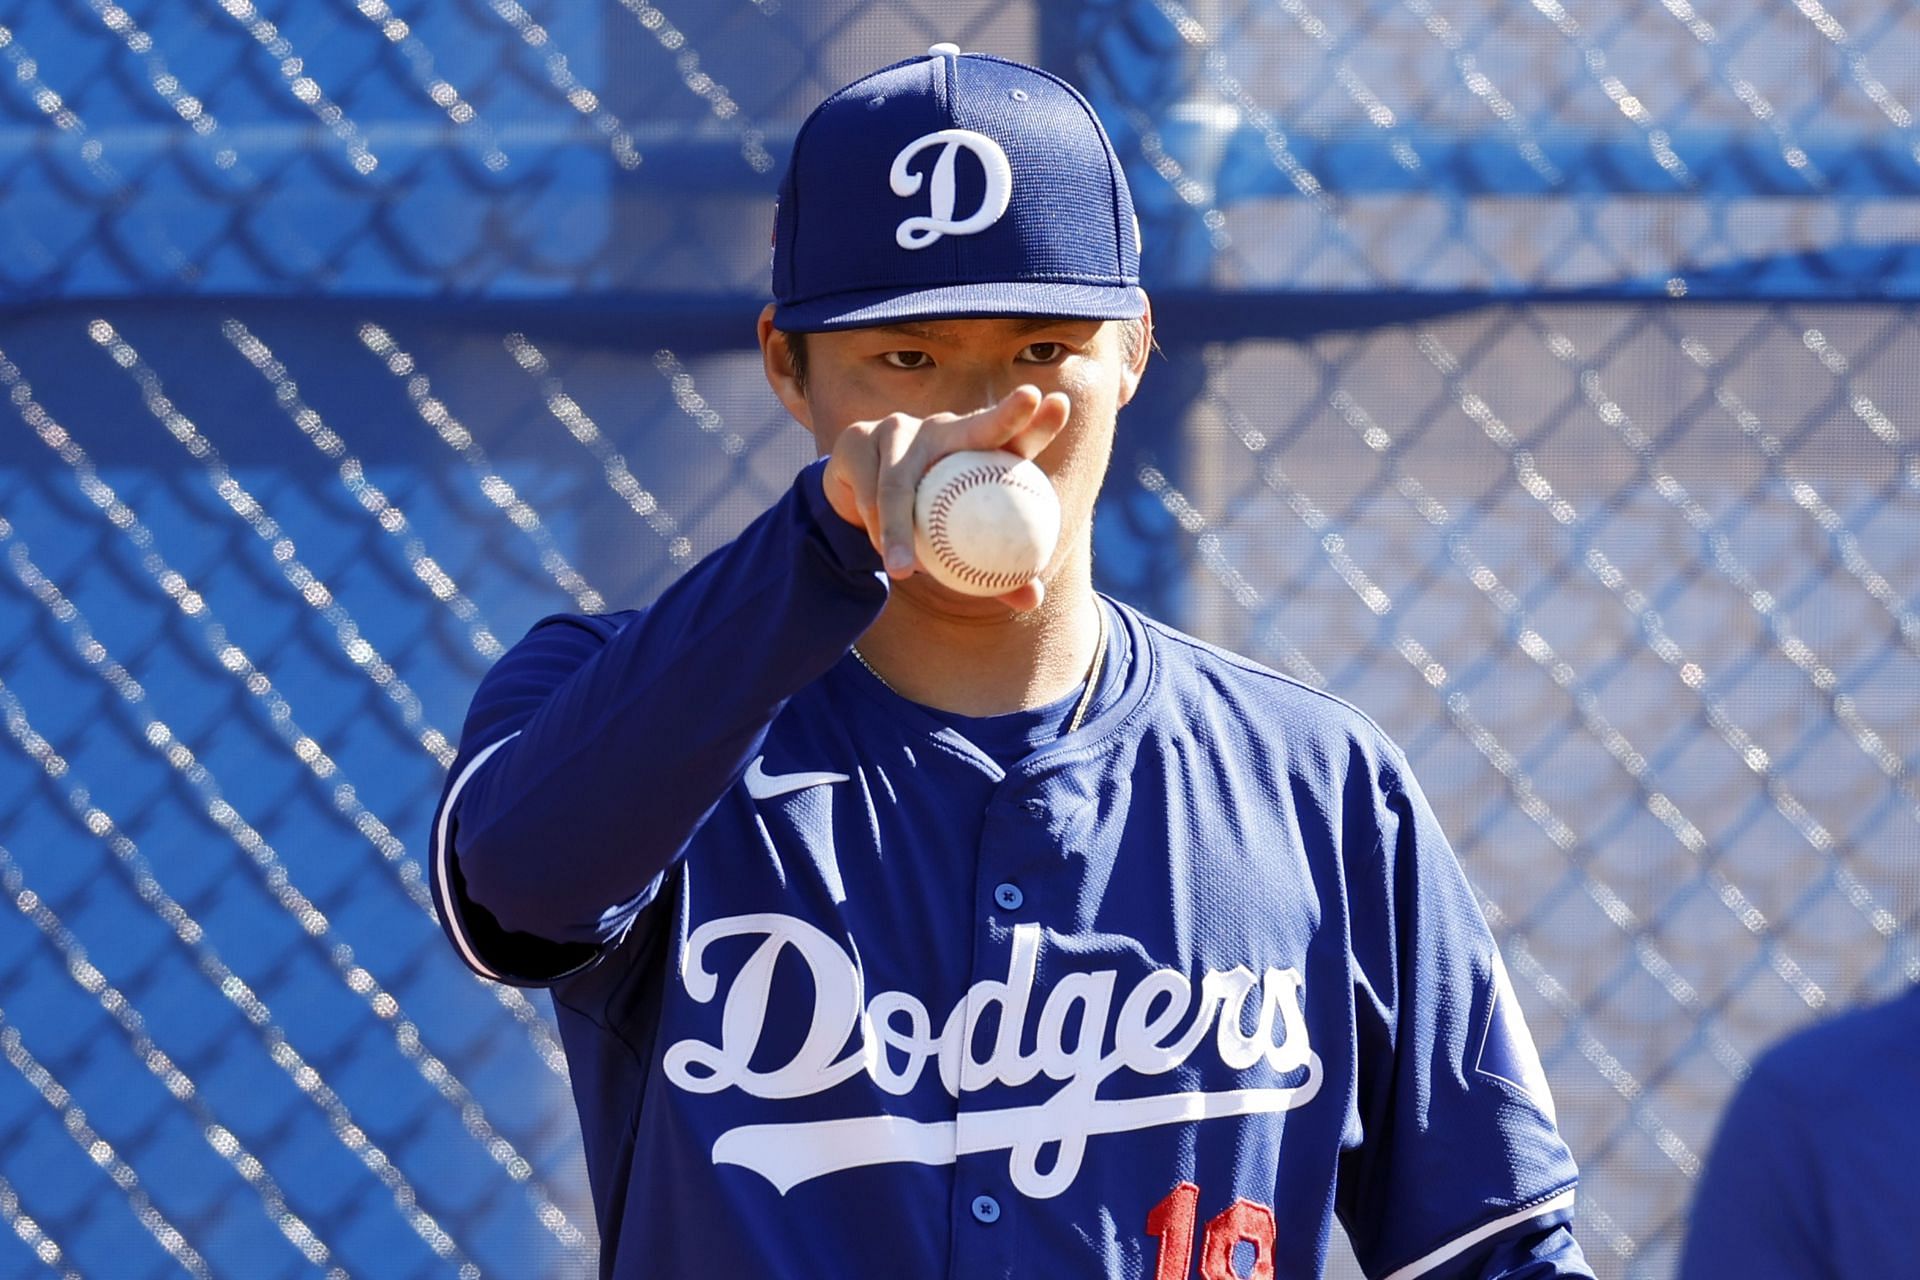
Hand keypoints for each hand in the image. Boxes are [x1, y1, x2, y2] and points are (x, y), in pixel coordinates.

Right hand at [821, 385, 1070, 610]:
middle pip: (979, 425)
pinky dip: (878, 530)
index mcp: (973, 454)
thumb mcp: (953, 551)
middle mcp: (942, 430)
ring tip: (904, 569)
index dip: (1039, 421)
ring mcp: (900, 428)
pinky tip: (882, 552)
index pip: (1014, 438)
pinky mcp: (859, 439)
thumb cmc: (917, 526)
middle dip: (1008, 412)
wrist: (852, 508)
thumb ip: (993, 575)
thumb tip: (1033, 601)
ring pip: (904, 482)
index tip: (1061, 404)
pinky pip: (871, 495)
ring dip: (901, 529)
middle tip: (1031, 399)